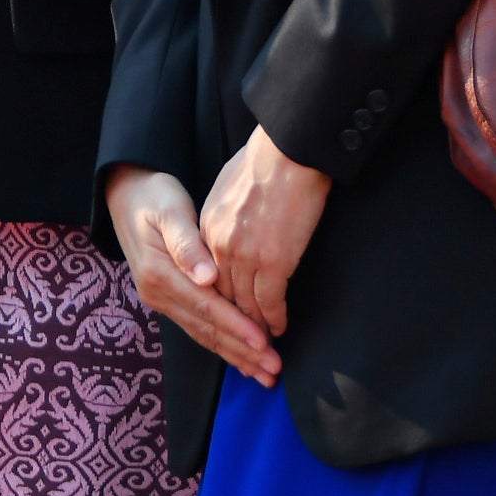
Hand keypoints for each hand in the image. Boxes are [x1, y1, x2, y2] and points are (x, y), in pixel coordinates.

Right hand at [104, 165, 277, 383]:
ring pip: (204, 335)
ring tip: (265, 373)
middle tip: (273, 370)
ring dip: (235, 355)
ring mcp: (162, 300)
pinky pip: (199, 328)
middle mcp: (159, 294)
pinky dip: (222, 345)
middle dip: (242, 352)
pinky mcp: (169, 299)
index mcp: (161, 274)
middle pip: (206, 330)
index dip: (236, 327)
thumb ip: (186, 243)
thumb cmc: (154, 197)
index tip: (264, 342)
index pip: (206, 307)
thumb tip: (206, 276)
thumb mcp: (169, 210)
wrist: (126, 195)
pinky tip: (241, 357)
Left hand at [195, 126, 331, 340]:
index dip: (219, 298)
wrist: (287, 152)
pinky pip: (271, 300)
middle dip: (233, 321)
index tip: (226, 312)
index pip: (209, 275)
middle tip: (242, 340)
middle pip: (223, 296)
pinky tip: (279, 327)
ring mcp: (245, 257)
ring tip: (263, 343)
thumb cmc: (264, 159)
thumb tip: (232, 221)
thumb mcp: (228, 184)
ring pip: (245, 304)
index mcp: (208, 229)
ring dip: (255, 327)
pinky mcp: (273, 262)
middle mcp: (220, 248)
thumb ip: (225, 212)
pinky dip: (275, 317)